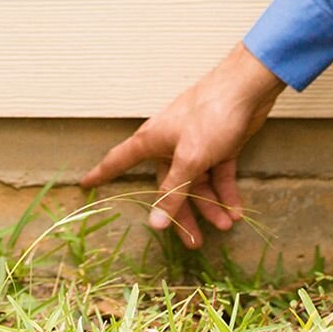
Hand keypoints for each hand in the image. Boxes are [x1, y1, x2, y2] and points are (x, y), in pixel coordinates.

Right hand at [81, 44, 284, 248]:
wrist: (247, 89)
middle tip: (193, 242)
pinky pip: (217, 176)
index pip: (118, 161)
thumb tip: (155, 223)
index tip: (85, 184)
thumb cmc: (210, 115)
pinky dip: (226, 192)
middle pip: (169, 187)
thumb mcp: (190, 159)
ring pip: (197, 184)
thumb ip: (174, 192)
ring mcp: (194, 146)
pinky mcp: (218, 147)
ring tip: (226, 225)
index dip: (101, 174)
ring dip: (211, 205)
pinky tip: (236, 210)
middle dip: (182, 214)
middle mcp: (169, 145)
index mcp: (152, 142)